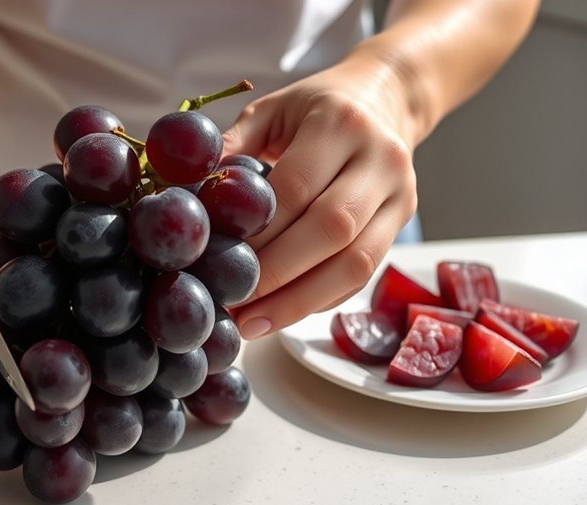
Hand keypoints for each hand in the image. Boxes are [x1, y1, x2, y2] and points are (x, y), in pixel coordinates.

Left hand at [222, 58, 418, 338]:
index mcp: (341, 124)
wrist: (385, 96)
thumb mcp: (271, 110)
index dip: (256, 232)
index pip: (296, 189)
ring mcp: (400, 194)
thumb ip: (232, 146)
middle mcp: (381, 159)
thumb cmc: (315, 108)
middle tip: (231, 305)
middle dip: (276, 276)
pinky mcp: (402, 222)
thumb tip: (184, 191)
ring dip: (299, 302)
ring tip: (251, 325)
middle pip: (330, 231)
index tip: (215, 260)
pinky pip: (363, 275)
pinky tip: (281, 314)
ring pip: (355, 265)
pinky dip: (319, 300)